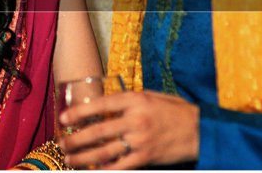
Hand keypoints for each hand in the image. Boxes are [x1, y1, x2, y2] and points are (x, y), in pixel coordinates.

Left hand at [56, 90, 199, 168]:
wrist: (200, 130)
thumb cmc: (174, 111)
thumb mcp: (151, 96)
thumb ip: (127, 100)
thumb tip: (102, 104)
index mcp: (136, 100)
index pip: (101, 105)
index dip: (79, 112)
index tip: (63, 118)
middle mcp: (136, 120)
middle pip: (98, 132)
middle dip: (76, 140)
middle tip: (61, 144)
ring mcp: (141, 141)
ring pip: (105, 152)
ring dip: (84, 157)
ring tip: (69, 160)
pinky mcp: (146, 157)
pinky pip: (120, 166)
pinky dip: (105, 169)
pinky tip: (93, 170)